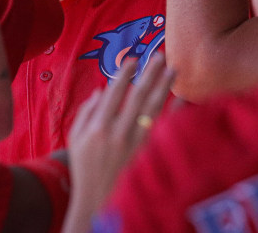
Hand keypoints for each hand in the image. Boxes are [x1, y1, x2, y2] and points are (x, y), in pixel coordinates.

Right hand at [65, 54, 173, 224]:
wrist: (99, 203)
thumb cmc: (85, 169)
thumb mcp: (76, 139)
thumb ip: (86, 112)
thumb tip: (101, 89)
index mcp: (98, 128)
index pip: (115, 93)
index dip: (125, 74)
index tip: (133, 58)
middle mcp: (119, 134)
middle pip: (138, 96)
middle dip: (149, 73)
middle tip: (159, 54)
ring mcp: (137, 146)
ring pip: (155, 109)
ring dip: (165, 86)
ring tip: (173, 68)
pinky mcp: (150, 155)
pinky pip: (166, 129)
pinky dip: (175, 113)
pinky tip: (181, 98)